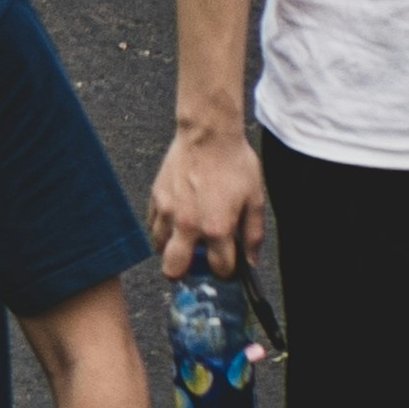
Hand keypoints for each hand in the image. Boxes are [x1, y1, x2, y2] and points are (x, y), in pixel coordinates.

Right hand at [145, 125, 265, 279]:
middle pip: (174, 269)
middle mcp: (188, 226)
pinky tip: (177, 220)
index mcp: (217, 228)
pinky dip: (164, 229)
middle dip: (186, 271)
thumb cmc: (234, 164)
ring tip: (187, 237)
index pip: (219, 268)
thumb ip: (253, 233)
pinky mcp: (156, 200)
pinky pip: (153, 226)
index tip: (228, 264)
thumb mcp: (255, 199)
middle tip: (197, 260)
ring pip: (160, 250)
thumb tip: (251, 259)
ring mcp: (168, 214)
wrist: (208, 135)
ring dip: (173, 248)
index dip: (227, 270)